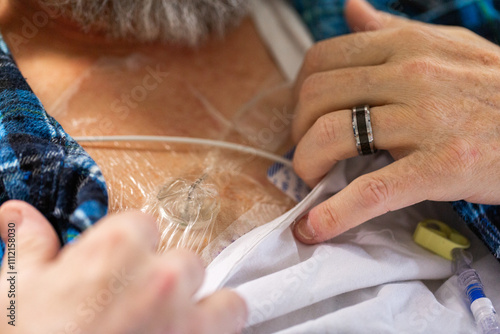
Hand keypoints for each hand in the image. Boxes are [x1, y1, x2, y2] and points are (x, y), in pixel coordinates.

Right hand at [0, 200, 245, 333]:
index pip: (145, 224)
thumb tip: (17, 215)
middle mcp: (159, 278)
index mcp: (117, 249)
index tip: (121, 264)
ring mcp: (184, 319)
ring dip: (204, 306)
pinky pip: (230, 323)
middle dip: (168, 278)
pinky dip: (218, 330)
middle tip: (142, 303)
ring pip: (219, 294)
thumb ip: (28, 244)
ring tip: (178, 323)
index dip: (132, 246)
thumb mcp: (15, 292)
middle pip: (186, 261)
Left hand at [292, 0, 499, 242]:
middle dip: (297, 130)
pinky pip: (373, 190)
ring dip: (307, 164)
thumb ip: (392, 29)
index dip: (299, 93)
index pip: (322, 61)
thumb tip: (352, 10)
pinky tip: (315, 227)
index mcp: (405, 45)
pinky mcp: (441, 166)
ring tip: (311, 180)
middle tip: (306, 153)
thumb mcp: (447, 45)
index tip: (302, 117)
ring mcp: (426, 120)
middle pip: (317, 98)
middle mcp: (410, 74)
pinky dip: (336, 213)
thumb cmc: (495, 89)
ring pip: (334, 136)